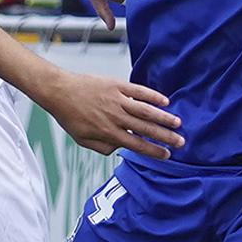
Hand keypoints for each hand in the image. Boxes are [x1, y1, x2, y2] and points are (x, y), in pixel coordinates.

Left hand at [46, 70, 182, 159]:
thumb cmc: (70, 116)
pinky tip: (164, 102)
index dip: (153, 151)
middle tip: (181, 142)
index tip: (167, 155)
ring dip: (163, 118)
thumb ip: (103, 147)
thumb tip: (121, 148)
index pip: (136, 145)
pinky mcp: (117, 86)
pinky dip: (153, 97)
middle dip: (165, 137)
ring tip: (177, 123)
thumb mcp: (83, 139)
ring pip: (146, 111)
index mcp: (108, 133)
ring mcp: (117, 100)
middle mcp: (116, 118)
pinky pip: (139, 91)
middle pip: (146, 129)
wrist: (60, 91)